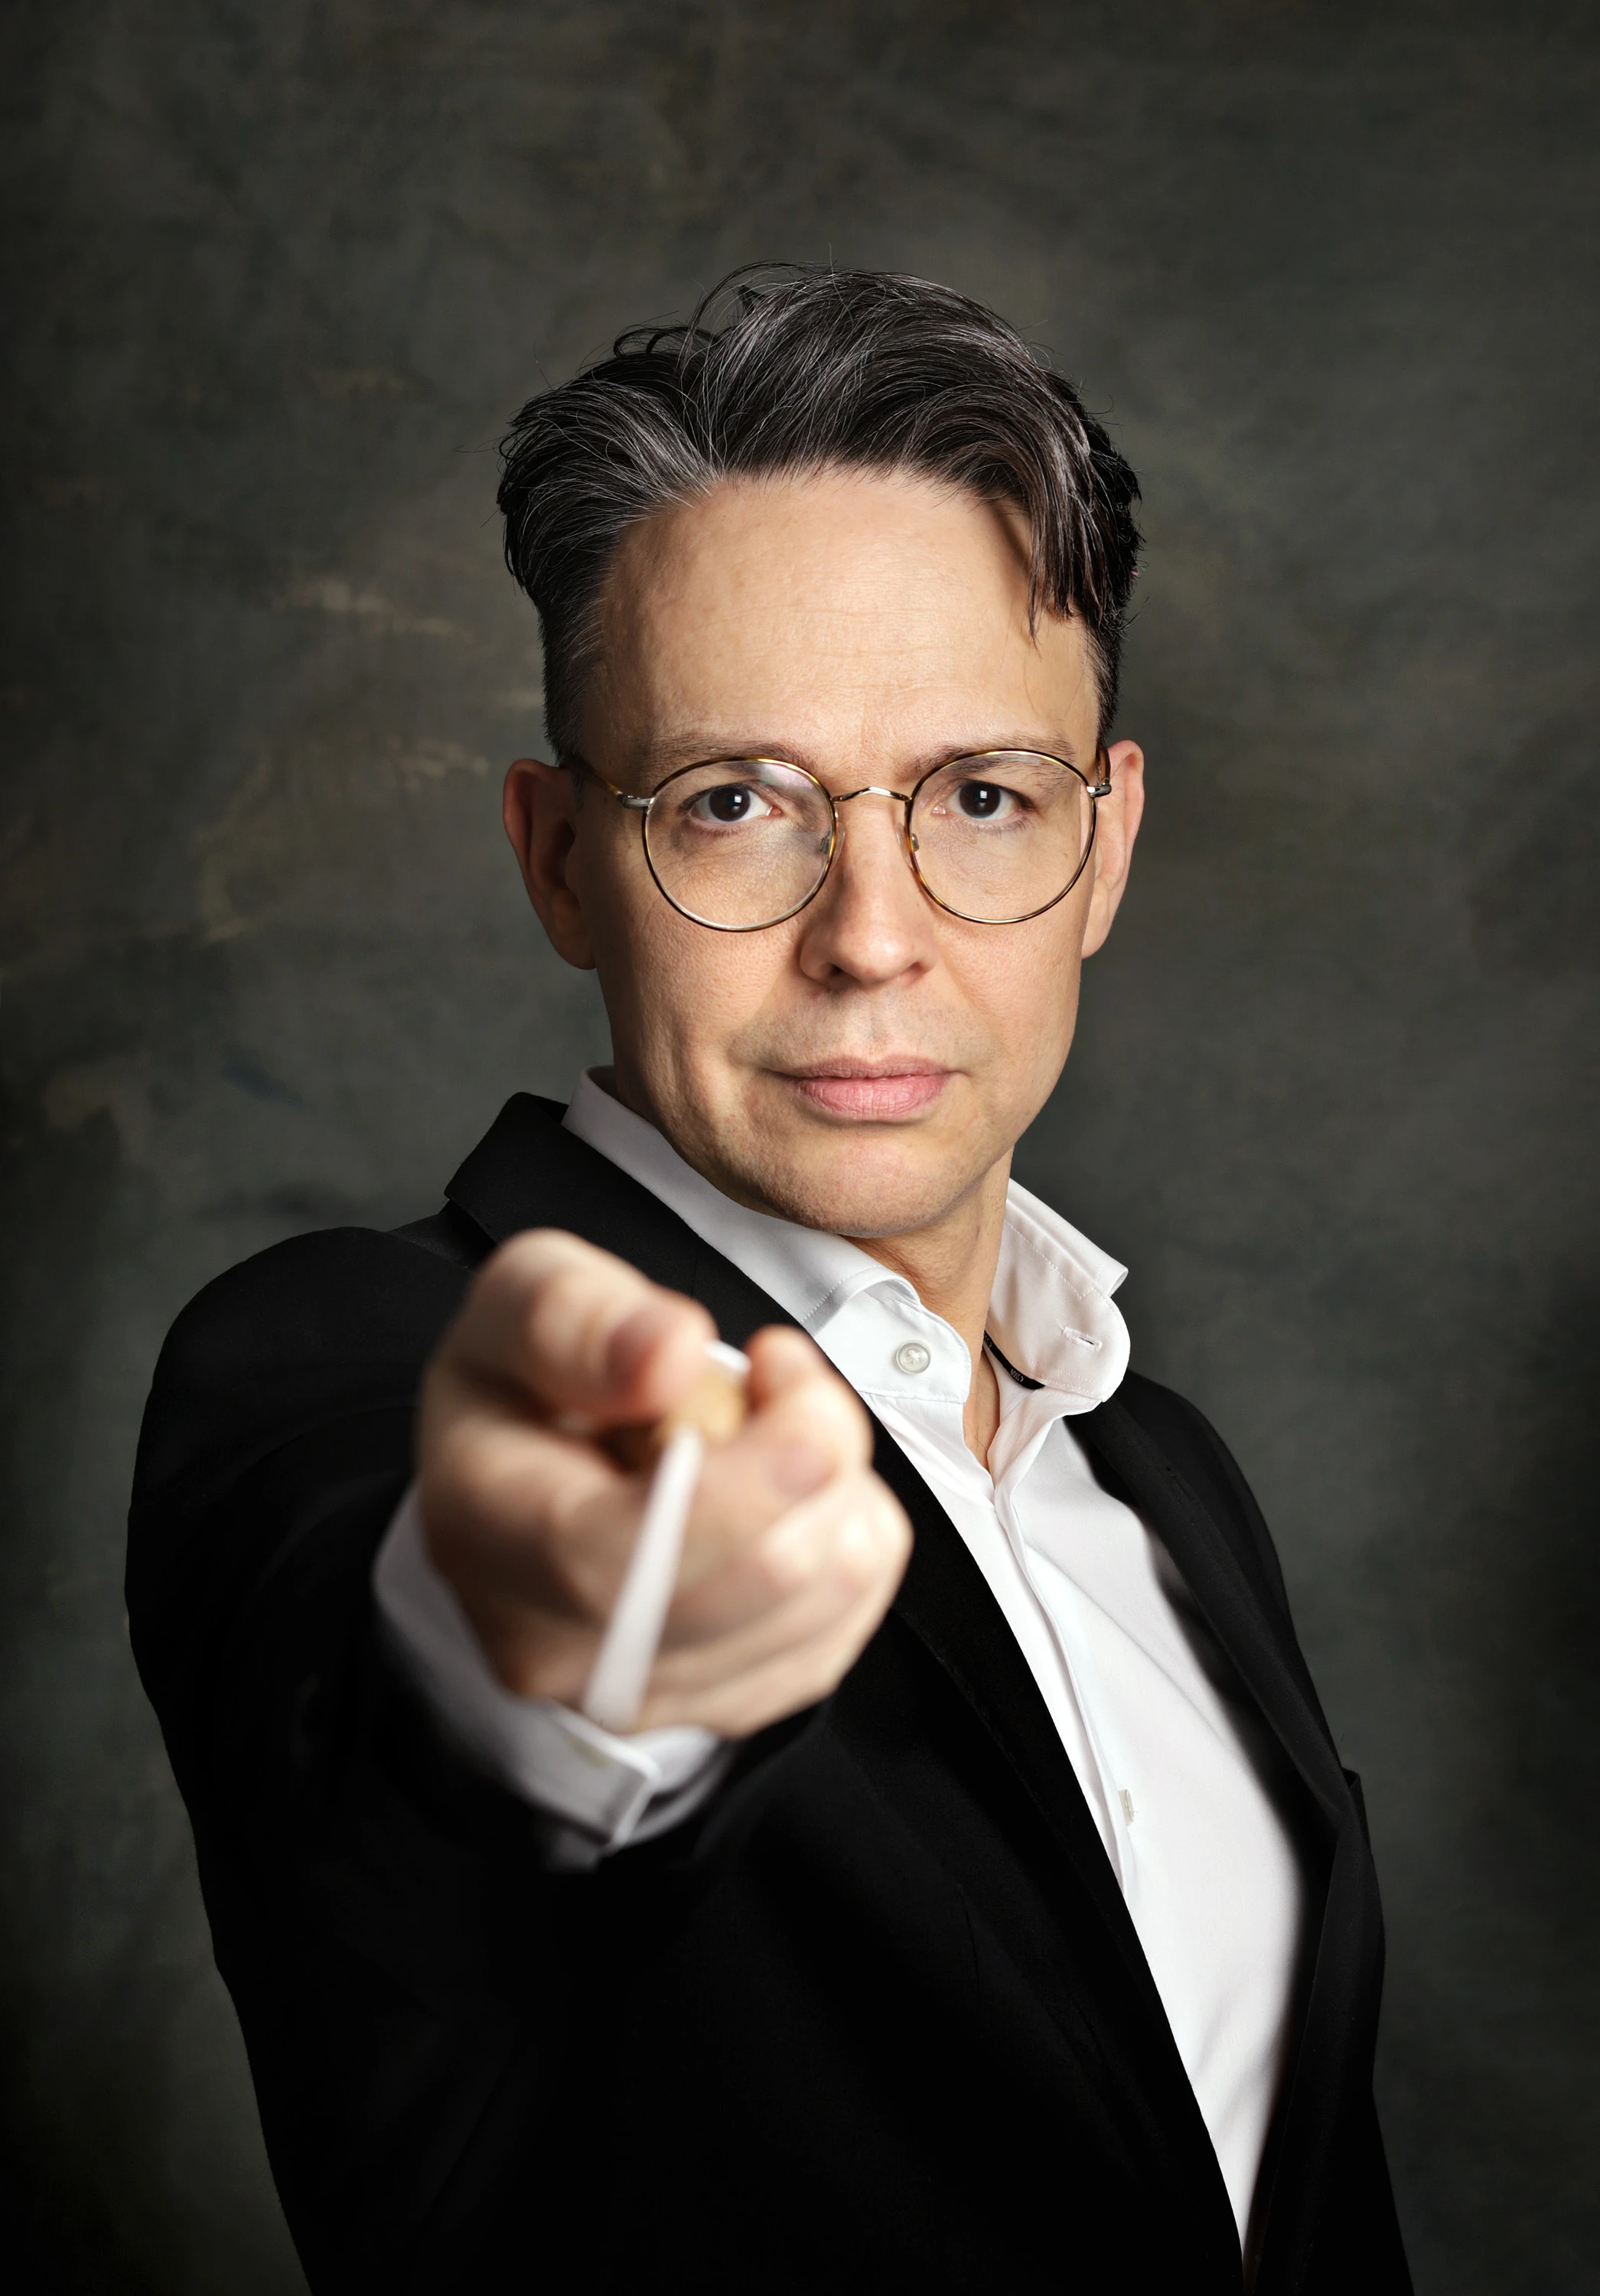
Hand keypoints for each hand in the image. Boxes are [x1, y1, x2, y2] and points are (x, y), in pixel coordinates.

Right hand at [416, 1231, 911, 1736]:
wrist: (532, 1474)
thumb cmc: (530, 1384)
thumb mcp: (522, 1299)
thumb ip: (577, 1314)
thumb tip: (666, 1354)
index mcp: (483, 1533)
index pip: (613, 1555)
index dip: (735, 1483)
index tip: (787, 1380)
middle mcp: (551, 1645)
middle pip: (751, 1580)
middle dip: (814, 1451)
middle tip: (779, 1373)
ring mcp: (641, 1692)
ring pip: (820, 1601)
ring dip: (837, 1489)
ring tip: (772, 1428)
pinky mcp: (724, 1704)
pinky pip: (843, 1623)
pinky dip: (848, 1539)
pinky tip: (791, 1492)